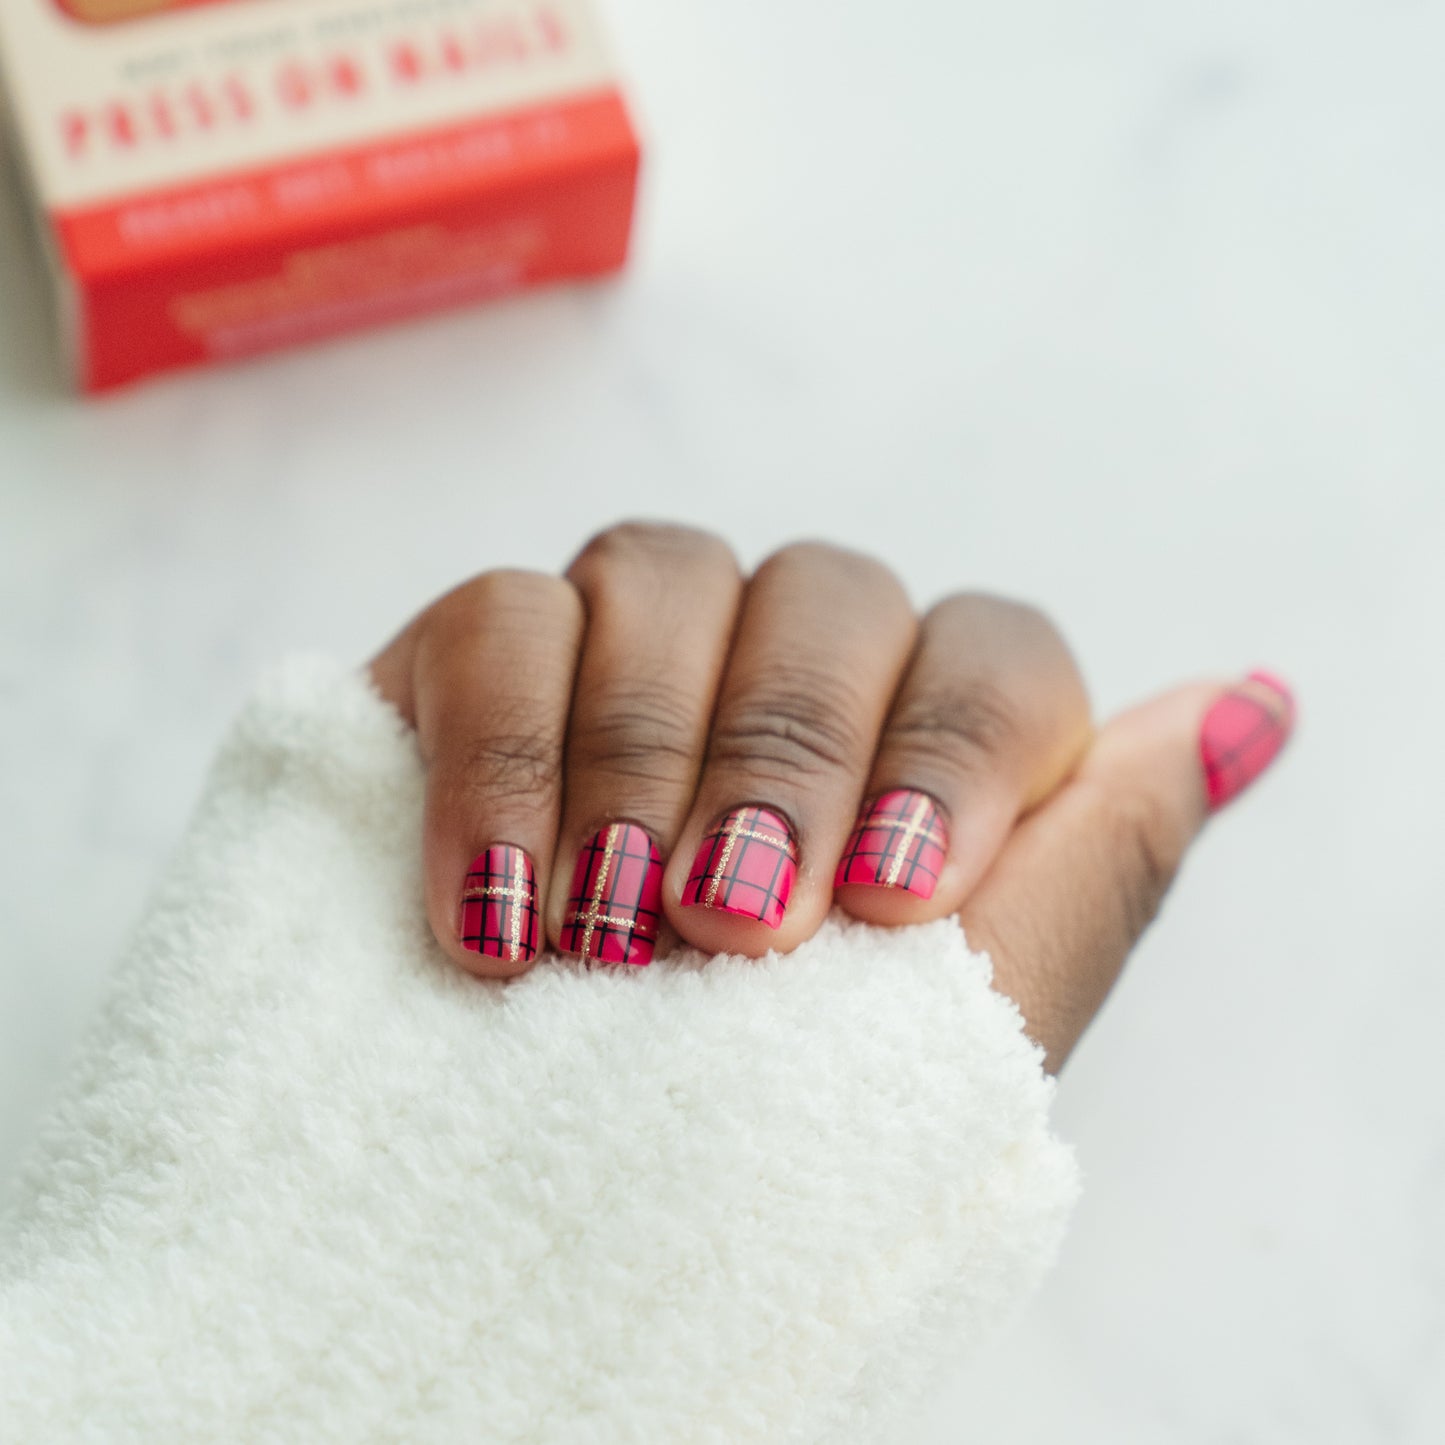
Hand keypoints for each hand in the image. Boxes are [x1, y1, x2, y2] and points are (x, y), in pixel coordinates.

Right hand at [369, 523, 1293, 1069]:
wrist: (552, 1247)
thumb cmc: (782, 1145)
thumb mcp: (968, 1025)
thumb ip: (1102, 856)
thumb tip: (1253, 705)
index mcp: (916, 751)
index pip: (991, 649)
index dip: (956, 745)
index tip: (890, 907)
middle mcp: (781, 681)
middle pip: (828, 591)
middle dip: (784, 752)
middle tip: (733, 926)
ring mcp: (626, 661)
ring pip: (663, 569)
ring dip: (642, 754)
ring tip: (608, 936)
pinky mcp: (479, 674)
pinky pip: (500, 618)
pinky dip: (502, 757)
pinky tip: (500, 911)